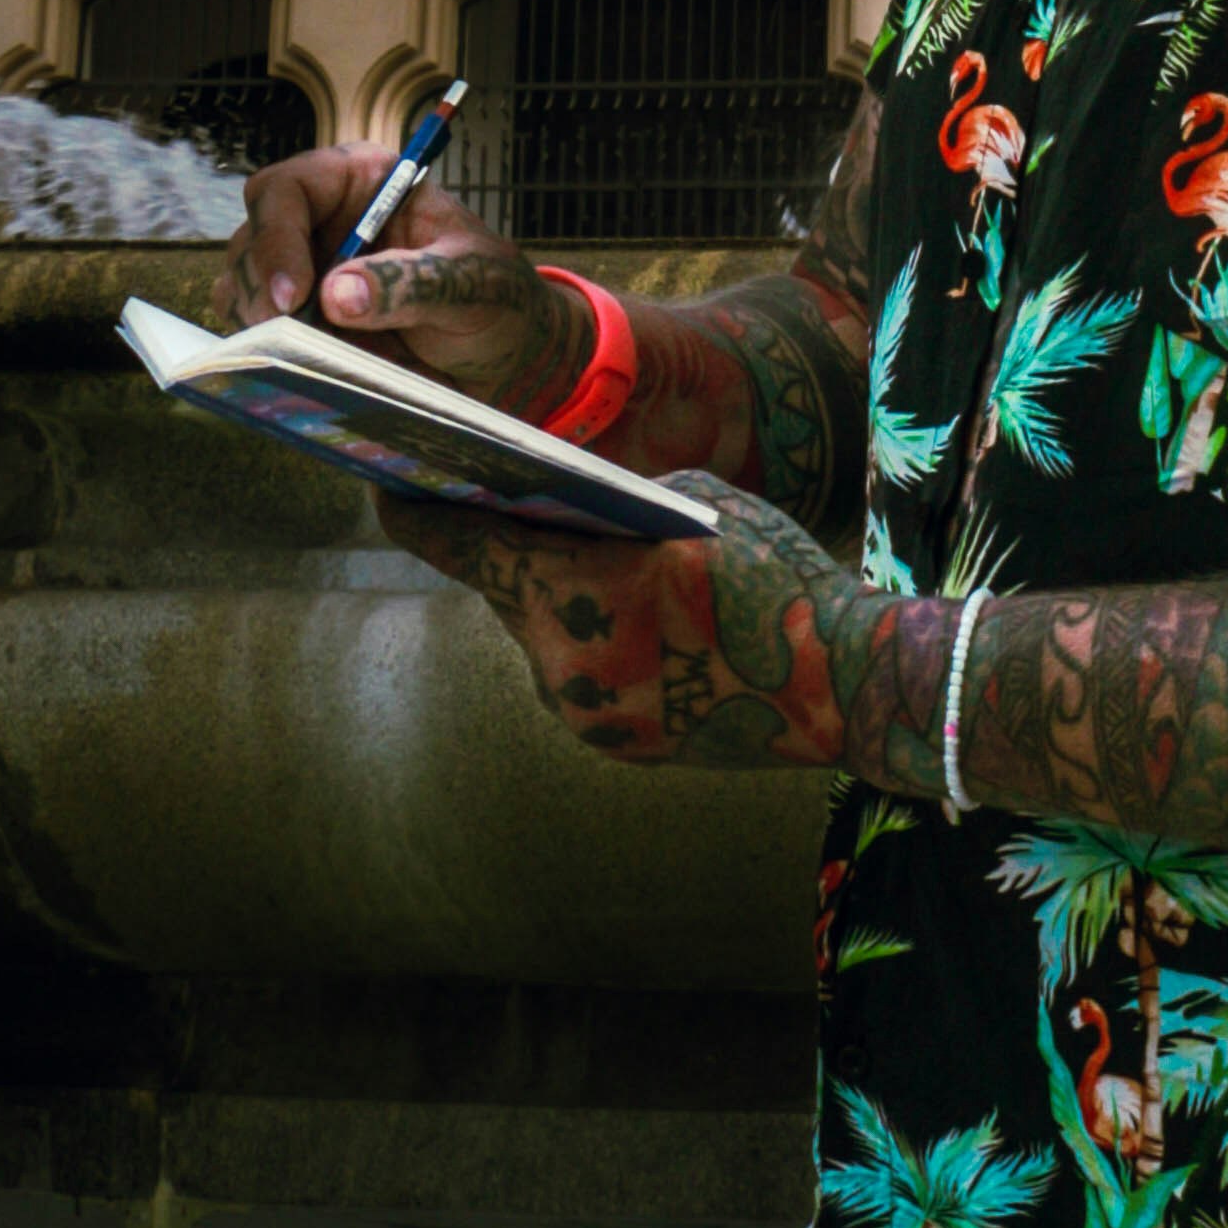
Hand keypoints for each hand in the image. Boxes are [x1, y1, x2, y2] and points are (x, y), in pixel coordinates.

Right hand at [212, 145, 584, 418]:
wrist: (501, 355)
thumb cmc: (494, 298)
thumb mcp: (472, 284)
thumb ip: (413, 283)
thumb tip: (338, 294)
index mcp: (364, 182)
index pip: (289, 189)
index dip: (278, 237)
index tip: (295, 296)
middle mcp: (322, 220)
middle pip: (252, 240)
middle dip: (260, 290)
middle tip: (285, 337)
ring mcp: (304, 270)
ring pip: (241, 287)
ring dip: (259, 324)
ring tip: (302, 355)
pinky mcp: (299, 320)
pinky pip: (255, 331)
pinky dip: (265, 352)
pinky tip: (299, 369)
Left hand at [381, 482, 932, 783]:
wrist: (838, 684)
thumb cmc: (770, 573)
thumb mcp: (688, 504)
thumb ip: (608, 505)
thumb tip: (558, 501)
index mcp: (571, 588)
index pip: (462, 545)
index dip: (420, 512)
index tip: (389, 485)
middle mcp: (560, 661)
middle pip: (507, 591)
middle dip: (513, 550)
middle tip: (518, 507)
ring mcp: (586, 712)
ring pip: (544, 637)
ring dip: (561, 601)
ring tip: (602, 566)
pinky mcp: (616, 742)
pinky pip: (583, 677)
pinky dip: (597, 645)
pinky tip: (640, 624)